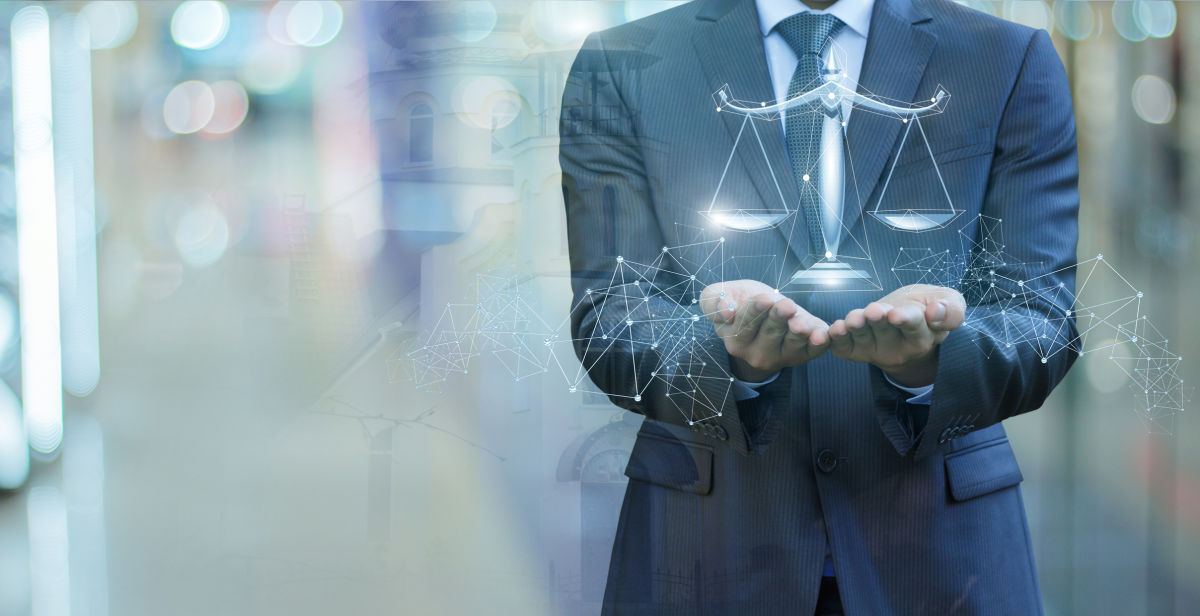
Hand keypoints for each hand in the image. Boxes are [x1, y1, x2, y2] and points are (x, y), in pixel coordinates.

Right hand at [699, 280, 829, 381]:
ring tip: (801, 323)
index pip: (744, 326)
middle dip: (778, 319)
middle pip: (770, 334)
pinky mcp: (803, 354)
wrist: (761, 316)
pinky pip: (813, 351)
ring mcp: (782, 356)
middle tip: (786, 306)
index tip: (764, 299)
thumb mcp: (717, 296)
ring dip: (798, 332)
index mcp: (736, 341)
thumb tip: (726, 312)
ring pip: (792, 343)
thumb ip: (713, 301)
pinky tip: (822, 335)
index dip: (755, 312)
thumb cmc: (738, 302)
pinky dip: (818, 344)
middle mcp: (757, 354)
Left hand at [827, 284, 965, 387]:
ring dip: (856, 327)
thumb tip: (936, 312)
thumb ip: (952, 308)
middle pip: (885, 332)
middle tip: (874, 311)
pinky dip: (837, 339)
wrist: (904, 319)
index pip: (914, 326)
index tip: (897, 315)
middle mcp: (898, 347)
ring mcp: (875, 351)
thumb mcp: (949, 302)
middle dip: (878, 320)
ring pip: (863, 339)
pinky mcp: (856, 351)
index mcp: (922, 334)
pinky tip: (835, 329)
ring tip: (854, 319)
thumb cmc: (927, 307)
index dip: (905, 319)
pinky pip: (844, 349)